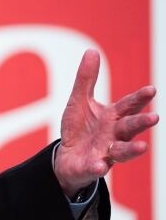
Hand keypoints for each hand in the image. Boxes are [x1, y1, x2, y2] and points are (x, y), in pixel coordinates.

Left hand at [56, 49, 157, 196]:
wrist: (66, 158)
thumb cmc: (79, 128)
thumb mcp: (79, 101)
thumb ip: (86, 79)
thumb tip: (92, 51)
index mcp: (112, 117)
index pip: (128, 106)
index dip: (139, 98)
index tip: (151, 90)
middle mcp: (114, 135)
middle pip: (130, 128)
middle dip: (141, 123)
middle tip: (153, 117)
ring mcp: (105, 153)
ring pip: (121, 152)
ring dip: (132, 150)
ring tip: (142, 147)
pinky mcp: (91, 167)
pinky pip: (96, 168)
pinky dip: (98, 167)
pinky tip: (99, 165)